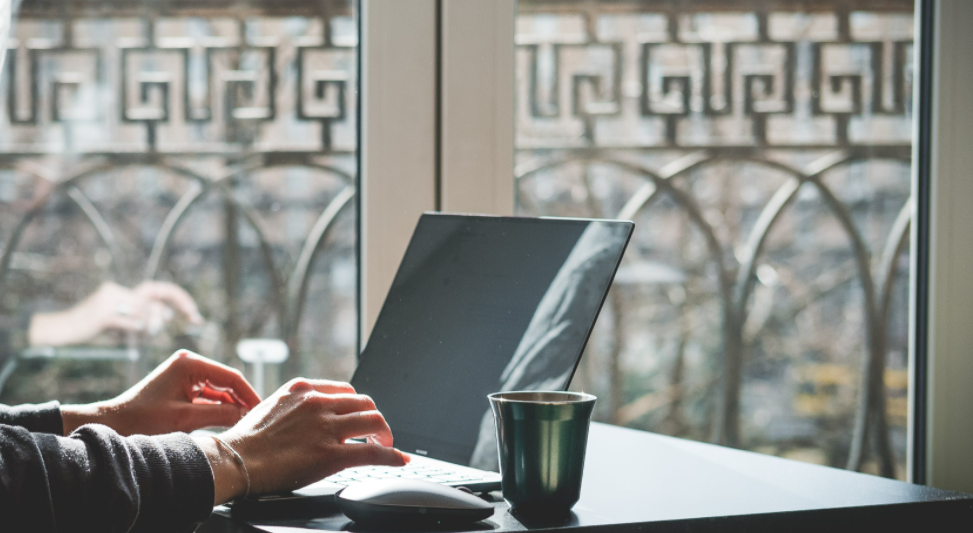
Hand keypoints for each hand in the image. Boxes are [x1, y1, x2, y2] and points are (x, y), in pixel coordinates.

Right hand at [28, 281, 203, 346]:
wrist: (60, 330)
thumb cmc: (91, 329)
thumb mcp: (120, 322)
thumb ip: (141, 316)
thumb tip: (166, 315)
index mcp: (122, 292)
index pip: (158, 289)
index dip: (179, 298)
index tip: (195, 314)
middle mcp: (117, 291)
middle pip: (155, 294)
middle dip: (179, 304)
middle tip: (193, 318)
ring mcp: (109, 302)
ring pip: (146, 311)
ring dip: (152, 325)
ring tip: (146, 333)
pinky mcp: (103, 315)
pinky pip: (132, 322)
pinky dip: (138, 329)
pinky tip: (134, 334)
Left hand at [61, 350, 260, 435]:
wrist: (114, 424)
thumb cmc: (144, 419)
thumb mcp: (186, 418)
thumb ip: (220, 414)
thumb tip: (246, 414)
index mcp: (190, 363)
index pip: (231, 377)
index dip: (248, 394)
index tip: (261, 410)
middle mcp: (189, 364)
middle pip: (226, 382)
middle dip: (241, 400)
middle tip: (256, 418)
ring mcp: (186, 375)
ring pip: (218, 391)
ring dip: (230, 406)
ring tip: (245, 422)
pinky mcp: (182, 387)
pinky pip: (207, 397)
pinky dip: (218, 409)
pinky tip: (229, 421)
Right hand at [194, 378, 409, 504]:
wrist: (234, 460)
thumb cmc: (245, 440)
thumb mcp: (270, 407)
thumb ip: (294, 407)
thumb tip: (304, 418)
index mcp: (304, 390)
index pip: (345, 390)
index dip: (357, 405)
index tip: (360, 416)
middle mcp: (318, 404)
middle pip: (365, 402)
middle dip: (374, 418)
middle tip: (376, 433)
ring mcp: (326, 428)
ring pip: (374, 420)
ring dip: (384, 434)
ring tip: (384, 445)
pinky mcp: (331, 454)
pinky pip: (372, 451)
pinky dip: (391, 455)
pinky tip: (398, 459)